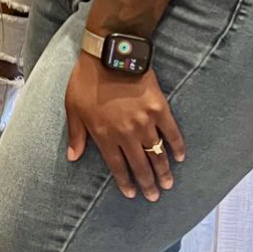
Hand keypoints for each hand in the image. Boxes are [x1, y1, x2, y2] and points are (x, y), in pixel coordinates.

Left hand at [64, 51, 184, 202]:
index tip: (132, 194)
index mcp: (104, 135)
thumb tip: (73, 157)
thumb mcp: (73, 108)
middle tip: (154, 196)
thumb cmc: (86, 80)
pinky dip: (177, 146)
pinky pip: (172, 133)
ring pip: (156, 153)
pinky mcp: (160, 109)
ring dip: (163, 171)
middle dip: (147, 183)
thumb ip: (76, 135)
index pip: (117, 166)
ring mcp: (145, 122)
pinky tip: (179, 157)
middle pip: (139, 165)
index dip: (125, 182)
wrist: (110, 55)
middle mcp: (126, 133)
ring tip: (168, 184)